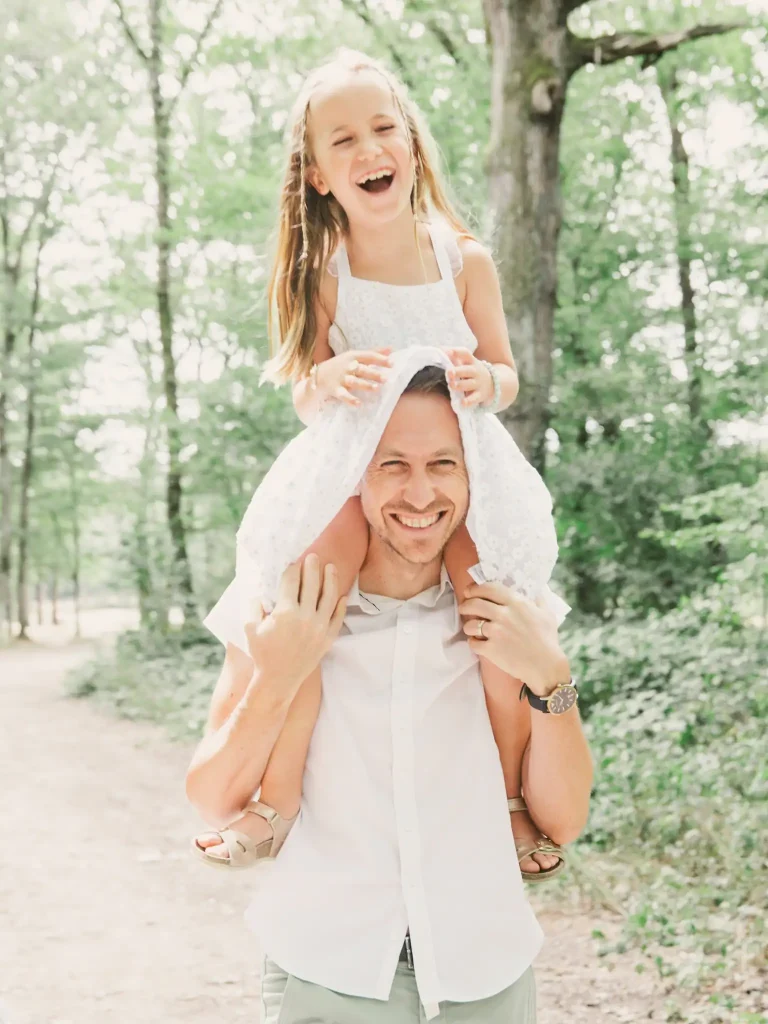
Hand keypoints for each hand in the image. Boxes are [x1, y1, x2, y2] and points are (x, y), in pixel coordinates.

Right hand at [244, 554, 346, 690]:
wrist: (278, 680)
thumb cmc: (262, 653)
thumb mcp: (250, 628)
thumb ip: (253, 606)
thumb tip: (260, 592)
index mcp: (285, 612)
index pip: (291, 582)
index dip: (291, 569)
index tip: (293, 563)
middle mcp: (304, 617)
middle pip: (311, 584)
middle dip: (312, 567)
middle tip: (313, 556)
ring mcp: (319, 627)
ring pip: (329, 597)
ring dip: (331, 580)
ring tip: (331, 567)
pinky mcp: (327, 638)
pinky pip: (337, 618)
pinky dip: (340, 605)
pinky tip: (341, 595)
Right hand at [318, 349, 391, 406]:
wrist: (318, 375)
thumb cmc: (341, 365)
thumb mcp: (354, 356)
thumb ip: (373, 353)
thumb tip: (391, 349)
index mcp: (353, 356)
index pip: (368, 356)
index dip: (380, 359)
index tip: (392, 364)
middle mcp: (347, 366)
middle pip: (362, 369)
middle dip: (373, 374)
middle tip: (386, 378)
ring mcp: (341, 378)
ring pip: (354, 382)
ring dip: (365, 385)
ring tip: (376, 388)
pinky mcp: (335, 389)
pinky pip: (343, 395)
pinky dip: (350, 399)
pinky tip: (358, 403)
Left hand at [445, 348, 493, 407]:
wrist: (493, 384)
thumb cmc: (472, 372)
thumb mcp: (467, 363)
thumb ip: (454, 358)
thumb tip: (438, 350)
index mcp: (471, 361)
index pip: (465, 354)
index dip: (457, 352)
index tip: (448, 352)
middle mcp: (476, 371)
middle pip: (467, 370)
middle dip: (458, 371)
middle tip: (449, 373)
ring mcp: (479, 383)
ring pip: (470, 384)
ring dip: (460, 385)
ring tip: (452, 386)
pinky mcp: (480, 395)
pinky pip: (475, 398)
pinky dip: (469, 401)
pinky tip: (462, 403)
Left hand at [458, 582, 569, 695]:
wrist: (545, 666)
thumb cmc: (548, 639)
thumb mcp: (546, 613)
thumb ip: (538, 599)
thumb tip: (535, 589)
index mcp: (516, 603)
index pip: (489, 588)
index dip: (475, 589)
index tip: (469, 592)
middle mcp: (503, 615)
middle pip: (474, 604)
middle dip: (465, 605)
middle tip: (464, 608)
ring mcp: (496, 632)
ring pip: (470, 624)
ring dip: (468, 625)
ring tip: (471, 628)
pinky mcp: (491, 649)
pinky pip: (473, 643)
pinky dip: (472, 643)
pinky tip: (476, 643)